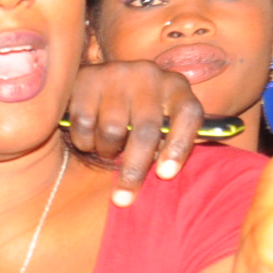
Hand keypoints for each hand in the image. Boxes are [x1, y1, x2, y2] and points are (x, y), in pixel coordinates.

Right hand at [65, 60, 203, 205]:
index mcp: (176, 86)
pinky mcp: (88, 78)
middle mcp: (150, 75)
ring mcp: (118, 74)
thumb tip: (167, 173)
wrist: (98, 81)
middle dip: (134, 169)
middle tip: (123, 199)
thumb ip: (168, 140)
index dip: (179, 146)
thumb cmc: (134, 110)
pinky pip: (84, 123)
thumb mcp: (159, 119)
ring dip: (105, 151)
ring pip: (112, 130)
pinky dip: (84, 140)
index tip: (166, 175)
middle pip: (146, 130)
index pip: (188, 114)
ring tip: (106, 150)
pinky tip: (88, 137)